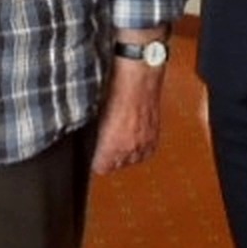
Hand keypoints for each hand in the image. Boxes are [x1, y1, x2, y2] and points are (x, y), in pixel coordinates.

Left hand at [90, 59, 163, 173]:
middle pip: (116, 166)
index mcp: (111, 147)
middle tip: (107, 142)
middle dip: (111, 156)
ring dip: (126, 152)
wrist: (138, 80)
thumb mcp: (97, 117)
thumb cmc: (116, 92)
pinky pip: (146, 152)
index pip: (101, 168)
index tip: (94, 152)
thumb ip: (95, 137)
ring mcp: (143, 145)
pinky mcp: (154, 139)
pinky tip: (134, 134)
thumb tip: (92, 144)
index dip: (96, 159)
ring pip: (131, 160)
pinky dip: (140, 146)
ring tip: (121, 136)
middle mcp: (129, 150)